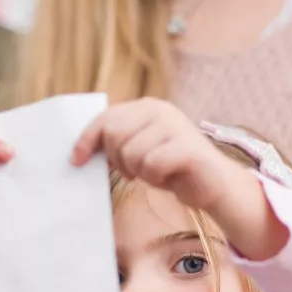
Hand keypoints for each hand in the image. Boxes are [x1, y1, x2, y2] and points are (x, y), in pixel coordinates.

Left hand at [72, 98, 245, 212]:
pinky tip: (168, 176)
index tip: (77, 160)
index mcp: (147, 107)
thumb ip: (118, 141)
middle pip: (114, 136)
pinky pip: (152, 165)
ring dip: (140, 172)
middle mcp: (161, 110)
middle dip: (119, 160)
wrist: (214, 184)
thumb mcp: (140, 149)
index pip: (106, 118)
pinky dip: (155, 178)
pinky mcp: (187, 147)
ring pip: (131, 154)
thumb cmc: (172, 168)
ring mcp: (175, 126)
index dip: (87, 140)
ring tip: (156, 172)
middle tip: (135, 170)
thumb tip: (81, 150)